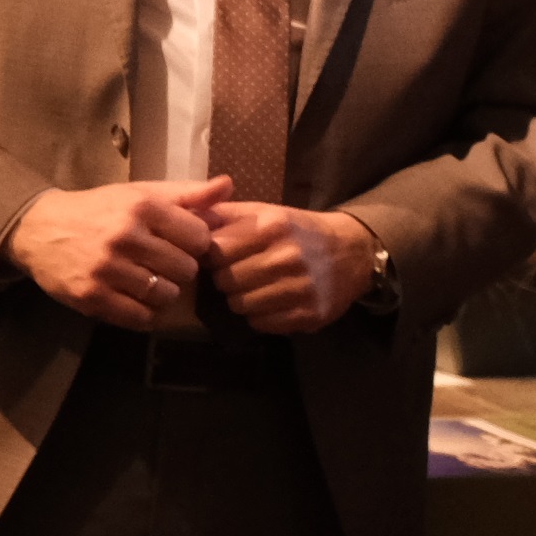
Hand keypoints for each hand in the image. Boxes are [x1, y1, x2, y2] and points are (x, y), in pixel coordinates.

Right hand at [6, 177, 229, 328]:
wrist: (39, 229)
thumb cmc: (101, 210)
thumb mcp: (142, 194)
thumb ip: (188, 193)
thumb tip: (227, 185)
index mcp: (142, 207)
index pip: (200, 238)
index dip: (196, 244)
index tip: (181, 243)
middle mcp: (124, 236)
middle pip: (187, 269)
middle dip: (180, 269)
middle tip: (162, 263)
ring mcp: (106, 269)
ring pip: (166, 295)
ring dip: (163, 292)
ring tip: (148, 280)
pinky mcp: (91, 296)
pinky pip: (141, 317)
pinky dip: (144, 313)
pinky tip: (134, 298)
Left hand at [206, 201, 377, 333]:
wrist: (352, 252)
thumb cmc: (297, 231)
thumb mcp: (264, 211)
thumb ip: (223, 214)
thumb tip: (183, 219)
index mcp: (272, 227)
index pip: (215, 251)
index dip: (213, 256)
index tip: (223, 256)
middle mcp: (287, 256)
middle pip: (225, 281)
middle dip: (227, 279)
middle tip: (241, 274)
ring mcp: (301, 287)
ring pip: (240, 305)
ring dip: (242, 299)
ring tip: (256, 288)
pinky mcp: (310, 313)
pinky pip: (262, 323)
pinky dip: (261, 315)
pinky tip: (272, 302)